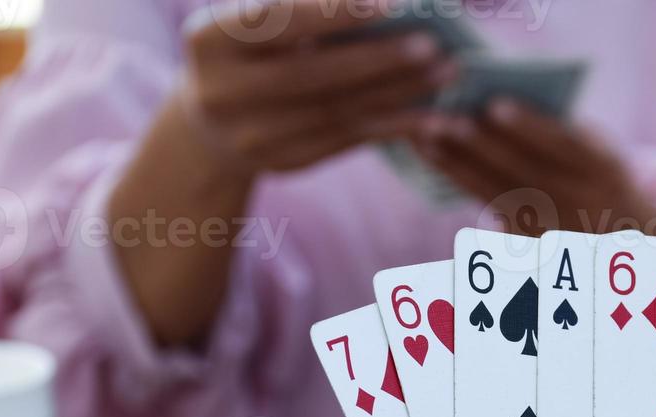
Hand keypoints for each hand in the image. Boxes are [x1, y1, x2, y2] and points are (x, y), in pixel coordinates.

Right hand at [178, 1, 455, 174]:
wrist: (211, 123)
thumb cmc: (250, 48)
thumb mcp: (256, 18)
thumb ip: (303, 5)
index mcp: (210, 41)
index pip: (278, 23)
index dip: (333, 13)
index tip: (389, 2)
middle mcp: (223, 93)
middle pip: (313, 75)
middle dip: (379, 60)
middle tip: (433, 45)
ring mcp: (254, 135)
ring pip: (338, 112)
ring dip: (399, 94)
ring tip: (446, 73)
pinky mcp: (287, 161)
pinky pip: (350, 141)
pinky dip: (395, 126)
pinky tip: (435, 117)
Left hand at [413, 99, 655, 234]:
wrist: (617, 230)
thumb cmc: (597, 170)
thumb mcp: (597, 148)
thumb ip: (561, 127)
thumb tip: (500, 103)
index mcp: (601, 167)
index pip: (563, 144)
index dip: (530, 126)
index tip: (495, 105)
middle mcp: (576, 199)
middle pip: (520, 170)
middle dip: (478, 145)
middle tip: (440, 119)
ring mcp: (549, 223)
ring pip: (494, 190)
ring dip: (455, 162)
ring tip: (423, 135)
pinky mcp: (525, 237)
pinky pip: (484, 203)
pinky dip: (456, 177)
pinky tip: (431, 156)